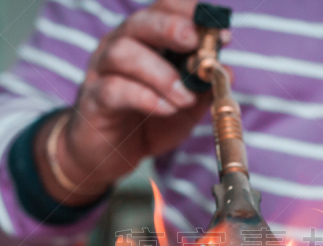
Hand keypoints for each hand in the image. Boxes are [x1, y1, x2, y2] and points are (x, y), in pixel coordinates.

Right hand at [36, 0, 218, 204]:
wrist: (110, 154)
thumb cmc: (148, 122)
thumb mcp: (185, 107)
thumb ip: (204, 89)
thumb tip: (228, 72)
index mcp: (145, 39)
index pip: (165, 9)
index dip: (192, 14)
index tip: (222, 34)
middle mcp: (120, 45)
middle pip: (141, 22)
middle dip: (171, 28)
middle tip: (195, 44)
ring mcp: (102, 70)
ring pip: (124, 53)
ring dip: (161, 74)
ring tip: (185, 98)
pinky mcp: (94, 99)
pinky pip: (114, 89)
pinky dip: (144, 98)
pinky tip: (166, 109)